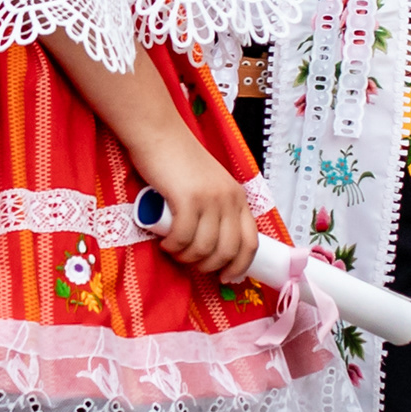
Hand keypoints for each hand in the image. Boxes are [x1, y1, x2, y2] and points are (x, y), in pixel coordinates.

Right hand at [137, 141, 258, 286]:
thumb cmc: (180, 160)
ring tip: (174, 251)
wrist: (159, 134)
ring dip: (187, 258)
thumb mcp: (210, 185)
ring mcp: (209, 199)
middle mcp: (229, 199)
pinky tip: (165, 244)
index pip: (251, 242)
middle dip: (208, 266)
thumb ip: (216, 208)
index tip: (225, 277)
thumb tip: (212, 245)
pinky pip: (183, 238)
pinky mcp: (187, 199)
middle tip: (190, 263)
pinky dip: (173, 247)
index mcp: (239, 197)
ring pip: (204, 248)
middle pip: (228, 250)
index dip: (239, 266)